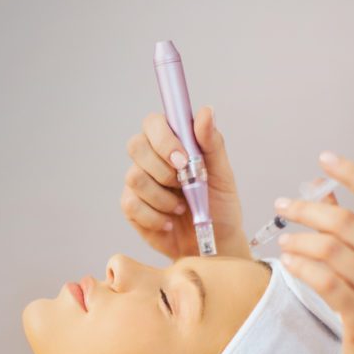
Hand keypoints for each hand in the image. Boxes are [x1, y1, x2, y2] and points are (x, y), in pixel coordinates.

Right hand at [122, 106, 250, 259]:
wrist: (213, 242)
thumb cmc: (219, 205)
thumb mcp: (222, 173)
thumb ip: (212, 142)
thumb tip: (206, 111)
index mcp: (172, 142)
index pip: (153, 123)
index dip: (163, 139)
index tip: (183, 160)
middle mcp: (151, 158)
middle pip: (135, 145)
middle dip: (162, 170)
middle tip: (184, 186)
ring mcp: (138, 182)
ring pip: (134, 177)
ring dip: (162, 197)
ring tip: (182, 207)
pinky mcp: (131, 206)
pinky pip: (131, 204)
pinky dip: (155, 217)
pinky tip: (169, 223)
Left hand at [274, 152, 353, 353]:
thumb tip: (324, 191)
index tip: (324, 159)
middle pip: (346, 220)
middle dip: (307, 208)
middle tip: (281, 206)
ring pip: (331, 249)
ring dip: (299, 240)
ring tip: (282, 240)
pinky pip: (324, 281)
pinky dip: (301, 267)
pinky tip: (288, 263)